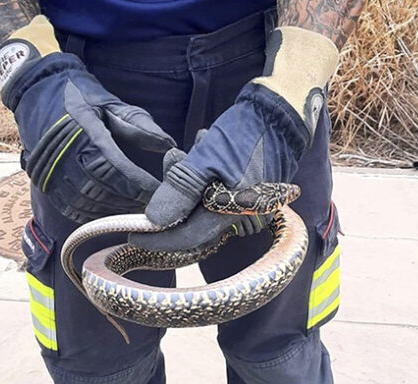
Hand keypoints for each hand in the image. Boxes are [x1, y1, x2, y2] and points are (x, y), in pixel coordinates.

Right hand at [0, 16, 175, 222]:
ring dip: (113, 210)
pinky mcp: (44, 182)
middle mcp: (64, 155)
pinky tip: (110, 211)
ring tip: (134, 209)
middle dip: (130, 200)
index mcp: (84, 133)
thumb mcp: (111, 103)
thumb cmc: (81, 96)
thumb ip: (140, 125)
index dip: (139, 184)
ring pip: (87, 202)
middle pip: (103, 189)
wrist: (37, 91)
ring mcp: (51, 171)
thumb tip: (170, 146)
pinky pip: (70, 207)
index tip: (159, 191)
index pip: (117, 168)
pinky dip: (92, 214)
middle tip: (152, 205)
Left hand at [142, 27, 339, 231]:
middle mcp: (244, 216)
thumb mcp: (206, 159)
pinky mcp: (251, 191)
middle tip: (171, 159)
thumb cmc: (246, 134)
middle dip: (176, 193)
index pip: (189, 237)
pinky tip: (206, 147)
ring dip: (190, 178)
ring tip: (192, 146)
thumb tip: (153, 220)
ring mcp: (249, 205)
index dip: (159, 237)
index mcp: (233, 213)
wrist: (284, 112)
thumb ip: (180, 190)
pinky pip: (218, 191)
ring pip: (205, 203)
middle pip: (196, 219)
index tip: (134, 234)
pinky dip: (205, 174)